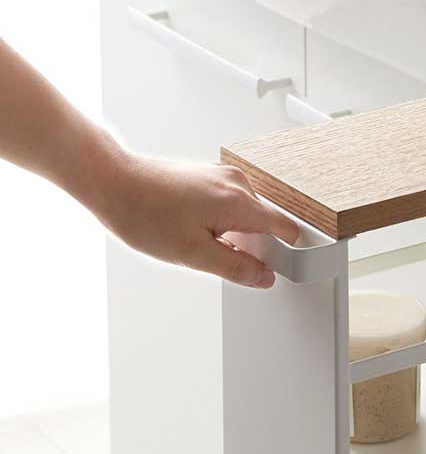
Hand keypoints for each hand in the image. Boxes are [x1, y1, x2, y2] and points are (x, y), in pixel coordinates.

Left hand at [98, 155, 298, 288]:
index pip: (287, 228)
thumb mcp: (194, 255)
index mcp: (239, 202)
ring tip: (197, 240)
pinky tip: (191, 227)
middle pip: (266, 223)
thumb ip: (237, 269)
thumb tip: (264, 278)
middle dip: (252, 246)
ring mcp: (222, 175)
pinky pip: (230, 205)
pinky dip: (219, 221)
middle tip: (217, 257)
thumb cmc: (143, 213)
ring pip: (247, 215)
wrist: (110, 181)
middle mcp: (236, 183)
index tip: (275, 268)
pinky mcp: (208, 175)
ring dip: (233, 234)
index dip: (286, 254)